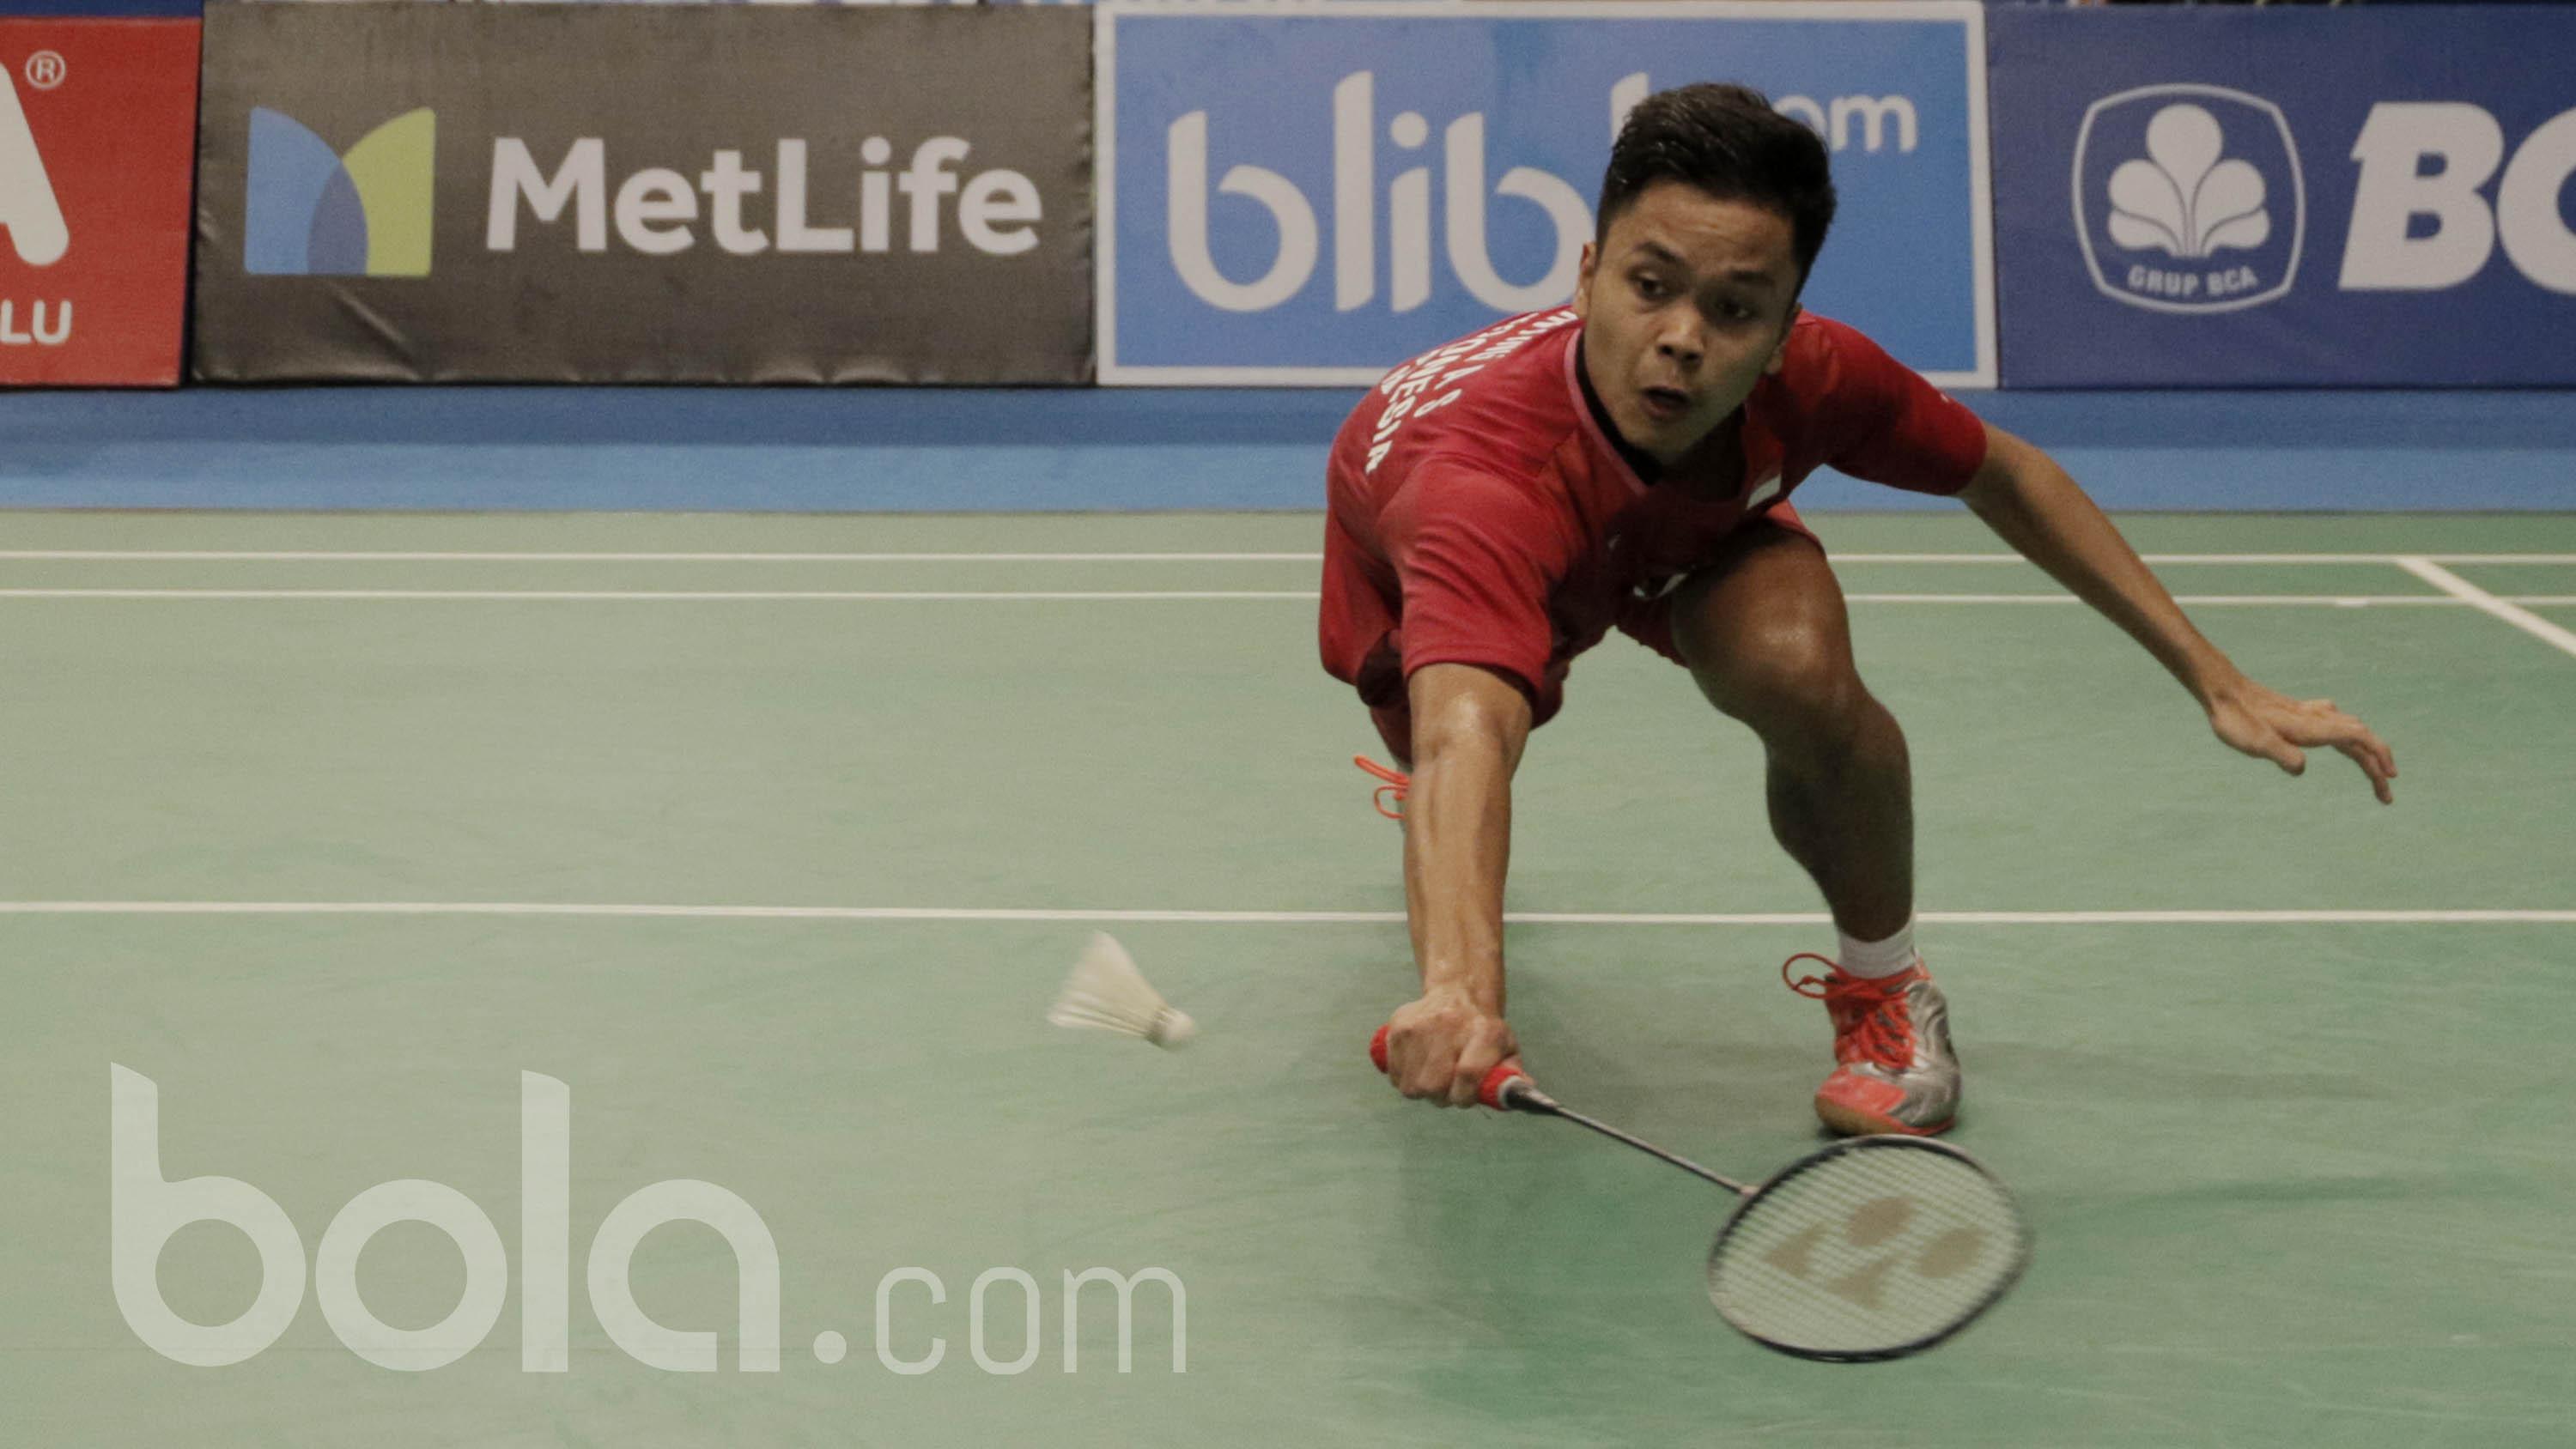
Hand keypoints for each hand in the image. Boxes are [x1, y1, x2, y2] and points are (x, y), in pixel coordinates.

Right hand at [1383, 990, 1519, 1107]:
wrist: (1459, 992)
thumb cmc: (1485, 1030)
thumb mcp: (1506, 1048)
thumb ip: (1511, 1076)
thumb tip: (1523, 1095)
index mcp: (1484, 1032)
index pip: (1468, 1073)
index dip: (1464, 1096)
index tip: (1464, 1098)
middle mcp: (1450, 1025)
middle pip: (1433, 1085)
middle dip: (1441, 1097)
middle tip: (1447, 1090)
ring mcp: (1420, 1026)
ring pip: (1411, 1085)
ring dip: (1422, 1090)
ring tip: (1433, 1077)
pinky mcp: (1398, 1028)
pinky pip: (1395, 1074)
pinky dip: (1405, 1079)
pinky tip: (1418, 1067)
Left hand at [2204, 673, 2396, 803]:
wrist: (2222, 689)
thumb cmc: (2236, 718)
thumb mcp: (2255, 743)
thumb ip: (2281, 754)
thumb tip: (2302, 769)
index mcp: (2312, 727)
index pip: (2358, 738)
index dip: (2377, 757)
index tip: (2389, 778)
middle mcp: (2317, 718)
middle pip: (2360, 739)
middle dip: (2377, 766)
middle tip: (2386, 796)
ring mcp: (2310, 713)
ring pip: (2351, 730)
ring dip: (2366, 752)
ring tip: (2375, 772)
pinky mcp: (2300, 713)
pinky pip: (2336, 724)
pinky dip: (2351, 738)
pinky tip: (2342, 741)